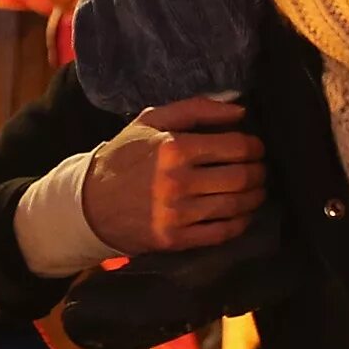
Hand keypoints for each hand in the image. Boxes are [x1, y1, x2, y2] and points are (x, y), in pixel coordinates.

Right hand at [80, 97, 266, 254]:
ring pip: (236, 205)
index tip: (256, 148)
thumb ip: (196, 109)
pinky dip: (240, 223)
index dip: (255, 147)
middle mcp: (177, 181)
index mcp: (173, 148)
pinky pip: (222, 232)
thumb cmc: (124, 157)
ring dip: (254, 197)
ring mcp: (176, 213)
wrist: (90, 203)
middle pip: (241, 177)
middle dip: (258, 172)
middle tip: (259, 169)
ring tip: (255, 190)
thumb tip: (240, 113)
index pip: (236, 147)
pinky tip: (241, 213)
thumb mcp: (151, 121)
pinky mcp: (175, 239)